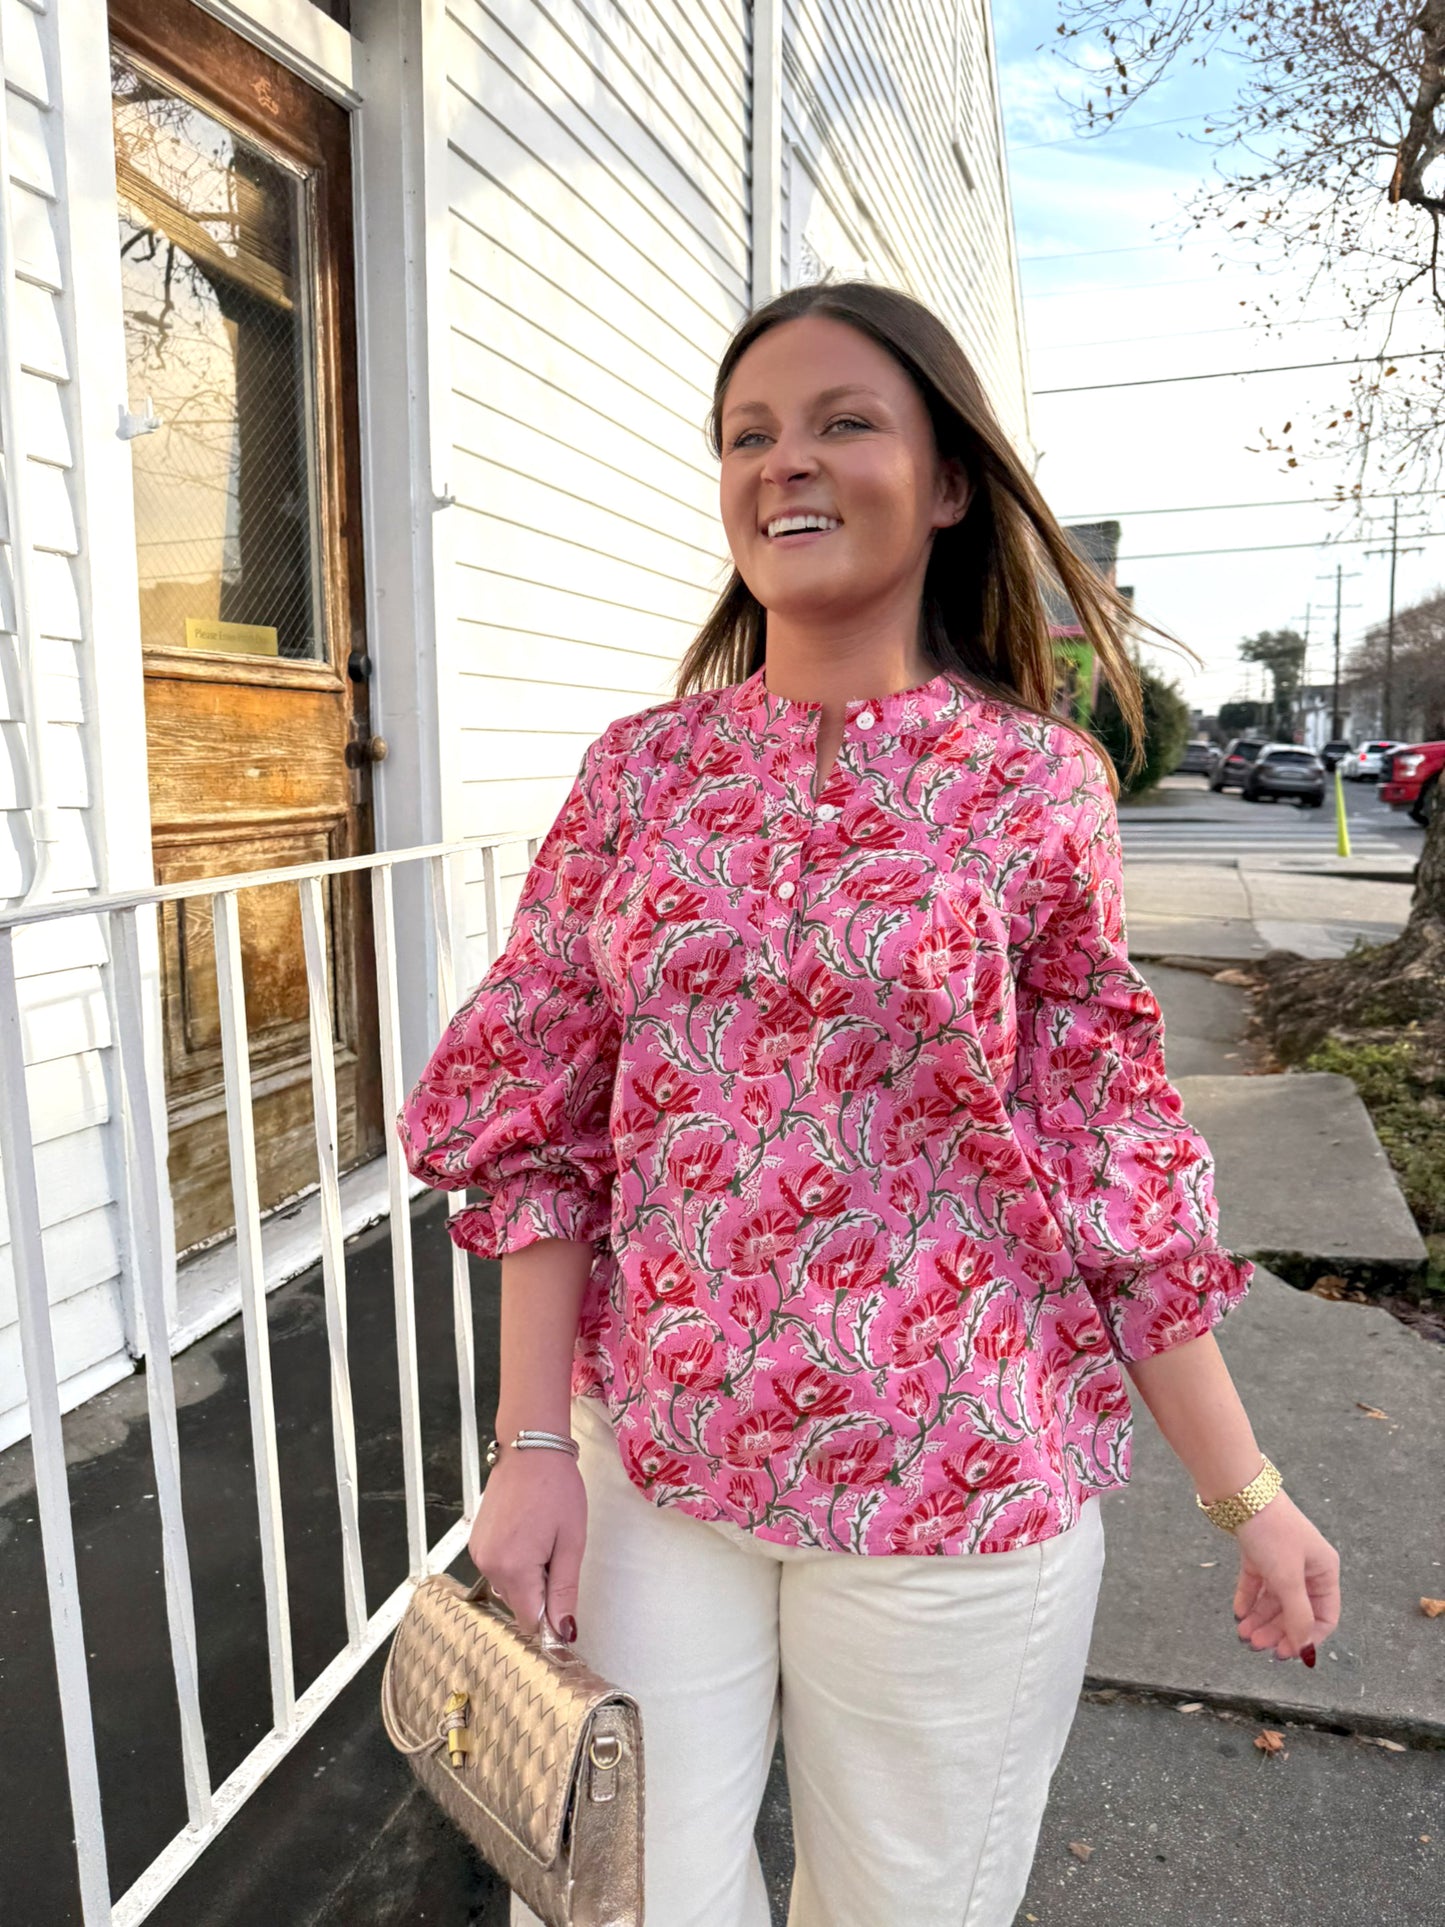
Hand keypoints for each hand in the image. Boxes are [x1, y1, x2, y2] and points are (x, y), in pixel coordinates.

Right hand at [468, 1449, 586, 1643]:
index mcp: (513, 1568)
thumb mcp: (571, 1541)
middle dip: (541, 1593)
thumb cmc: (557, 1489)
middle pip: (519, 1605)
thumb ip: (565, 1590)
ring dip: (528, 1577)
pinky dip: (515, 1563)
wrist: (530, 1448)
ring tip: (542, 1540)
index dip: (551, 1621)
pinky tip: (527, 1535)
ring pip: (508, 1588)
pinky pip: (499, 1569)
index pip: (530, 1622)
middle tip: (557, 1555)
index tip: (566, 1605)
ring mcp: (478, 1553)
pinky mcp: (475, 1542)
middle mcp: (488, 1565)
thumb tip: (565, 1632)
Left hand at [1232, 1491, 1340, 1662]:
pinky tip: (1238, 1613)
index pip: (1324, 1615)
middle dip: (1276, 1629)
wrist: (1240, 1494)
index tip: (1286, 1653)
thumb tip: (1304, 1648)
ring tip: (1242, 1634)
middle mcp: (1306, 1566)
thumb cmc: (1273, 1535)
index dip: (1306, 1636)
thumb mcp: (1288, 1578)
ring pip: (1273, 1598)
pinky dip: (1248, 1598)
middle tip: (1255, 1644)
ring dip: (1260, 1618)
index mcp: (1324, 1571)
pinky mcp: (1258, 1551)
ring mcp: (1281, 1558)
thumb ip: (1298, 1615)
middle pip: (1295, 1609)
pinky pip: (1256, 1582)